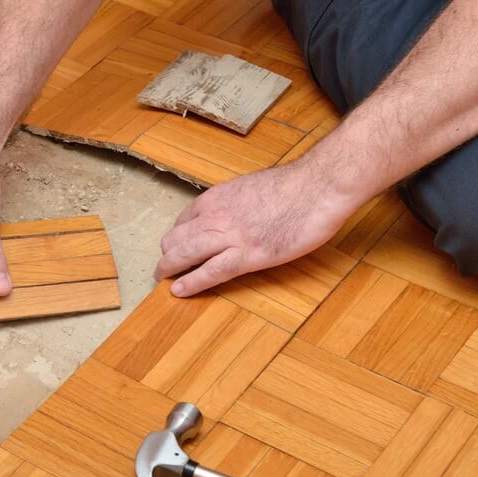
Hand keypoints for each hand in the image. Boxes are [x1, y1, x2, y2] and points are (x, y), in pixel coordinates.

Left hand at [155, 157, 355, 296]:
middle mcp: (215, 215)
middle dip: (167, 254)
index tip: (176, 246)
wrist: (316, 186)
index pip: (183, 220)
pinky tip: (178, 291)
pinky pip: (210, 272)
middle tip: (164, 268)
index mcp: (217, 197)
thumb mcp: (252, 188)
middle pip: (176, 239)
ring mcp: (230, 237)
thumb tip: (234, 214)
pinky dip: (191, 283)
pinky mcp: (247, 256)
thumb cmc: (293, 186)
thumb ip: (236, 203)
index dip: (177, 236)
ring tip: (161, 280)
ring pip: (185, 255)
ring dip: (169, 269)